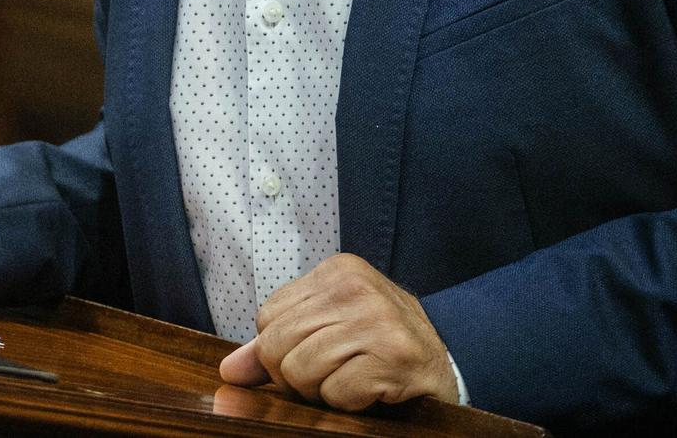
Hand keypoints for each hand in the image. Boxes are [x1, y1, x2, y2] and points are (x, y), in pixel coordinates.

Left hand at [218, 253, 458, 410]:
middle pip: (276, 345)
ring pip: (300, 371)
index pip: (267, 317)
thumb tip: (230, 369)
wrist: (446, 363)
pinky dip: (348, 403)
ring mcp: (377, 320)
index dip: (281, 349)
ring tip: (351, 380)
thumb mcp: (329, 329)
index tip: (315, 353)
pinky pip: (336, 393)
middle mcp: (356, 288)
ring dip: (322, 392)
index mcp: (336, 272)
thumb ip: (275, 344)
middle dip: (295, 375)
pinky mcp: (393, 356)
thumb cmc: (382, 345)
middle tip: (332, 374)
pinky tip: (370, 389)